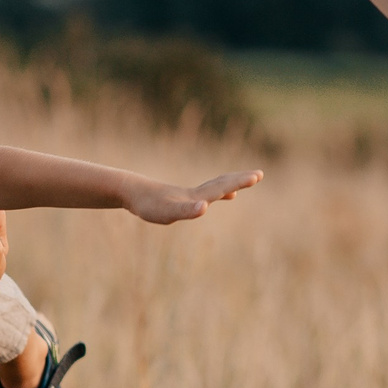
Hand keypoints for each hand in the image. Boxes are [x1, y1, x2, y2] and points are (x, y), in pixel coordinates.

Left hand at [127, 169, 261, 224]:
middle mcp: (194, 194)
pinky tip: (204, 202)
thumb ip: (186, 210)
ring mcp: (185, 196)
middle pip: (221, 184)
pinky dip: (208, 197)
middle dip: (239, 180)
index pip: (223, 188)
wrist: (129, 191)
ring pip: (211, 189)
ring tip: (237, 187)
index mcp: (195, 197)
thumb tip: (204, 207)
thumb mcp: (166, 212)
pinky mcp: (176, 199)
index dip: (240, 182)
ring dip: (227, 186)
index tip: (258, 174)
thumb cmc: (147, 204)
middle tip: (258, 174)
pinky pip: (198, 197)